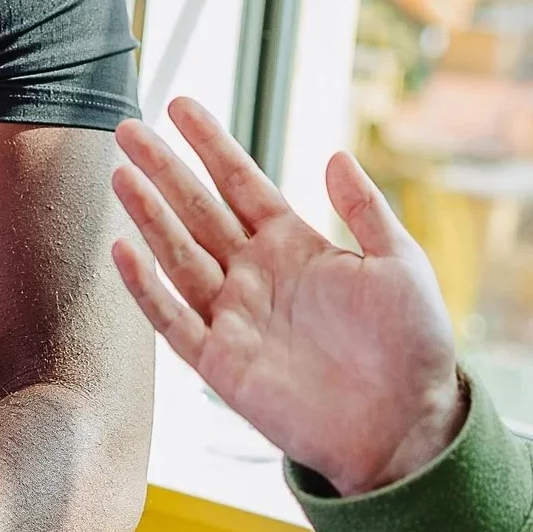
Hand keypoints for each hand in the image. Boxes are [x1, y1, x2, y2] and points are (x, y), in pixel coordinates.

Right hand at [110, 98, 466, 497]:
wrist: (407, 426)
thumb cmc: (412, 345)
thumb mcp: (399, 262)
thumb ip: (363, 209)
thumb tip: (335, 154)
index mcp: (294, 245)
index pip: (240, 182)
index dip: (210, 144)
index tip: (178, 105)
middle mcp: (255, 274)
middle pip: (198, 210)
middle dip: (163, 169)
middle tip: (128, 128)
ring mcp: (234, 317)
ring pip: (178, 256)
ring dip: (149, 216)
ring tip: (120, 174)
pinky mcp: (221, 364)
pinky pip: (174, 320)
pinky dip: (147, 288)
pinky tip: (124, 251)